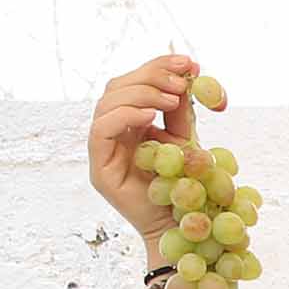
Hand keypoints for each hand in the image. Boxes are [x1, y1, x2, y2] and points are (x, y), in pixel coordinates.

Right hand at [89, 54, 197, 236]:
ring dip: (140, 94)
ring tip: (171, 99)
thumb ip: (182, 110)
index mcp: (130, 121)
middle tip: (181, 81)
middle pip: (117, 87)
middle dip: (150, 76)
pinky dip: (123, 116)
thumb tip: (189, 73)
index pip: (133, 82)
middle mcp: (112, 132)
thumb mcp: (186, 140)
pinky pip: (100, 131)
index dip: (157, 66)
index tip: (187, 61)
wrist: (184, 226)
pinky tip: (149, 115)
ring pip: (106, 104)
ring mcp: (103, 150)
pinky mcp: (99, 170)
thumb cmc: (185, 185)